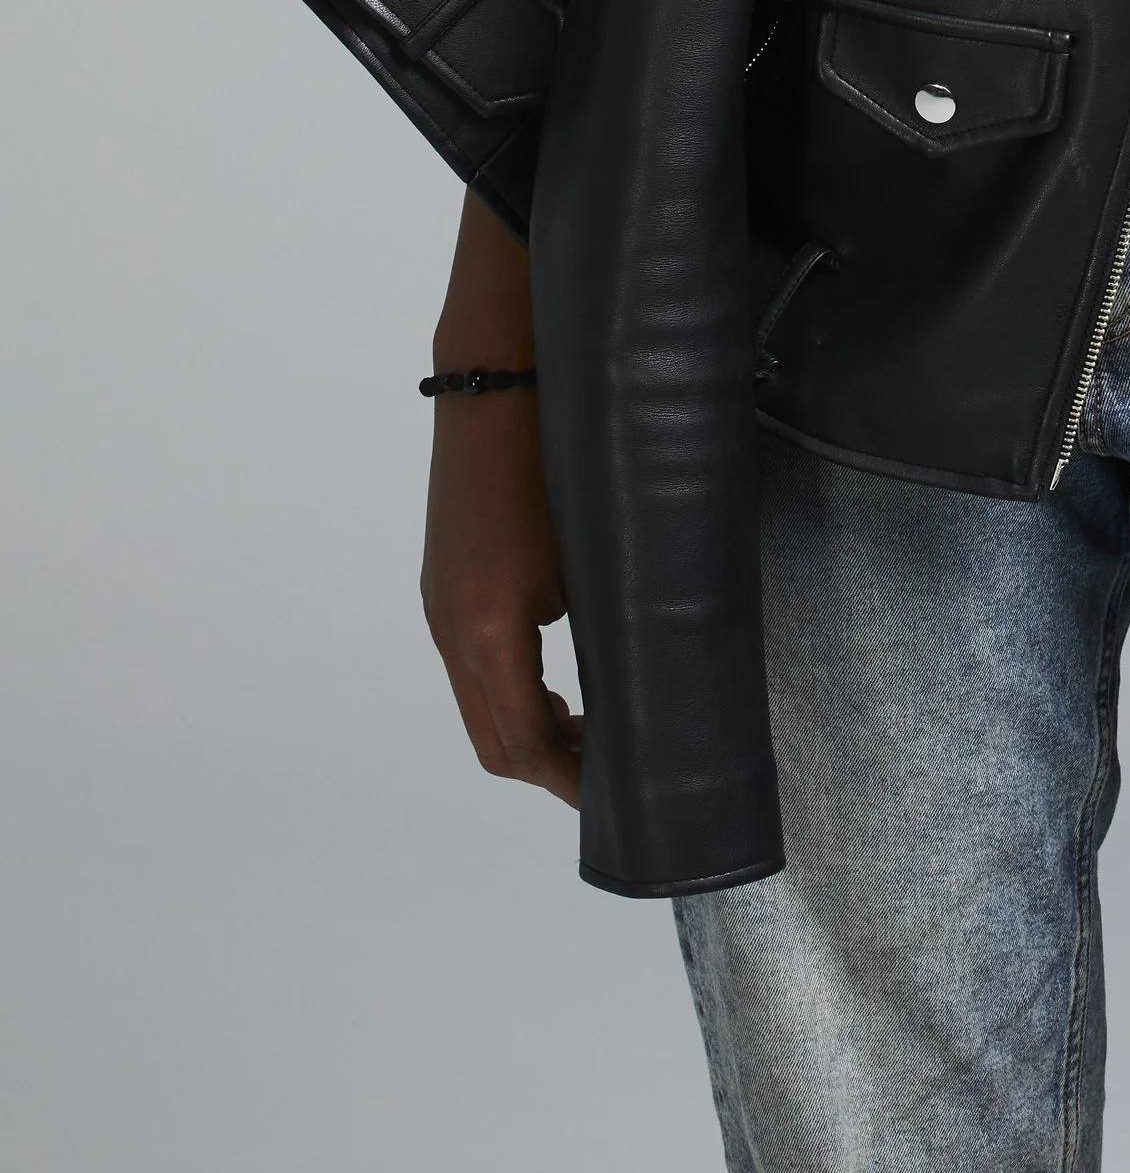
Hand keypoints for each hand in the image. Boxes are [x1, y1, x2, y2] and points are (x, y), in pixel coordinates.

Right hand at [418, 193, 581, 808]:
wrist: (499, 374)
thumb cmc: (560, 455)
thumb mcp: (592, 554)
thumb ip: (607, 628)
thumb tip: (643, 683)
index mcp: (489, 631)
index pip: (524, 746)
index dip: (575, 782)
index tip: (627, 798)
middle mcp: (452, 626)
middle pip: (496, 741)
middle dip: (556, 768)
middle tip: (620, 778)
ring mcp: (443, 603)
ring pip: (481, 706)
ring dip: (534, 731)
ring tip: (597, 735)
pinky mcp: (447, 580)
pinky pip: (474, 665)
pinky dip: (516, 693)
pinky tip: (562, 682)